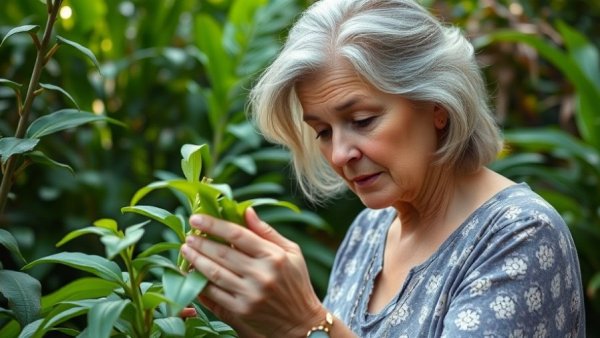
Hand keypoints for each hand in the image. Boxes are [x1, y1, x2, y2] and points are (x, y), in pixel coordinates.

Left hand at [180, 207, 323, 336]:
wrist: (301, 322)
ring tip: (186, 250)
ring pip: (214, 273)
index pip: (238, 235)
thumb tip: (247, 211)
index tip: (197, 218)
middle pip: (223, 253)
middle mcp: (261, 275)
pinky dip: (200, 283)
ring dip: (196, 261)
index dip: (214, 225)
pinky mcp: (241, 311)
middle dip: (201, 242)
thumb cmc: (296, 282)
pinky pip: (214, 294)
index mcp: (274, 256)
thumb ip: (267, 232)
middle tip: (188, 235)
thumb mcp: (291, 252)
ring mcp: (250, 295)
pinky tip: (193, 274)